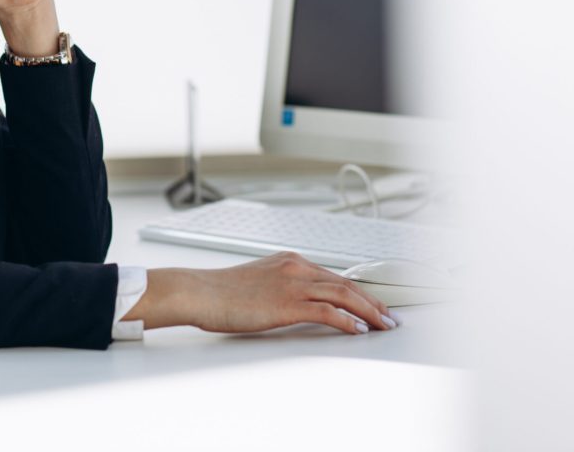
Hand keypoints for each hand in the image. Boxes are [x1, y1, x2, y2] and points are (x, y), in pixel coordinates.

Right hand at [125, 252, 398, 334]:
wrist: (202, 291)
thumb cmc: (223, 290)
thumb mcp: (260, 281)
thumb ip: (284, 287)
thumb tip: (302, 304)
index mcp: (290, 261)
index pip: (334, 275)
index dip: (359, 291)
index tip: (373, 304)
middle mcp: (295, 267)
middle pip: (345, 283)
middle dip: (372, 301)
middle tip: (389, 317)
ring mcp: (292, 284)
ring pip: (342, 294)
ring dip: (368, 310)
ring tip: (383, 324)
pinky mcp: (286, 303)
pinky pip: (326, 311)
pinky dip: (346, 320)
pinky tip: (357, 329)